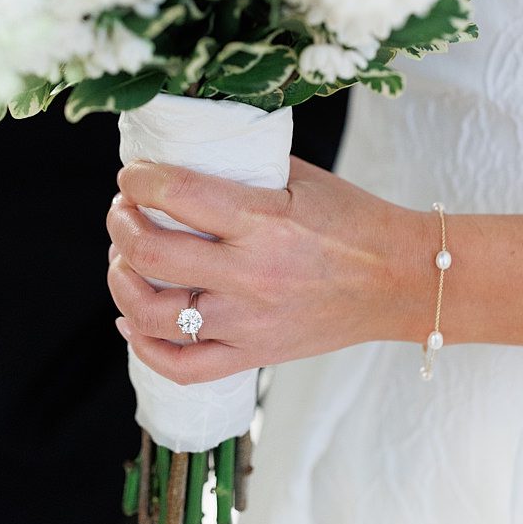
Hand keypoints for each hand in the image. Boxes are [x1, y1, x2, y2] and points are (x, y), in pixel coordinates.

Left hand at [106, 158, 431, 384]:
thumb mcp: (301, 179)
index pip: (178, 194)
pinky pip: (183, 367)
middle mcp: (250, 275)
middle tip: (122, 209)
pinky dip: (144, 348)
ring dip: (121, 282)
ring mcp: (249, 322)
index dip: (140, 180)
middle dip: (121, 224)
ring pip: (154, 315)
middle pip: (152, 255)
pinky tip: (131, 321)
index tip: (133, 174)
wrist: (401, 280)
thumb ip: (245, 170)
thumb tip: (190, 156)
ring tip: (123, 259)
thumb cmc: (354, 221)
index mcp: (263, 220)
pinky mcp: (255, 355)